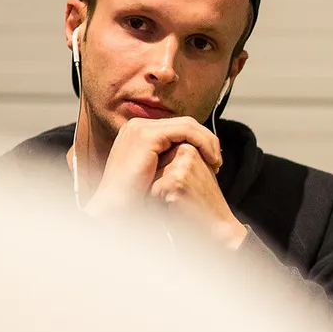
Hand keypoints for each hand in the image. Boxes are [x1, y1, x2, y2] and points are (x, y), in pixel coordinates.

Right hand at [85, 117, 245, 249]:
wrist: (115, 208)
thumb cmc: (134, 198)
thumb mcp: (154, 174)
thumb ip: (167, 161)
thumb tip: (189, 159)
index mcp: (138, 133)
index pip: (177, 128)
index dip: (198, 141)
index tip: (211, 160)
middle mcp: (137, 126)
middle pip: (184, 123)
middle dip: (206, 141)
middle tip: (217, 161)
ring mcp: (141, 128)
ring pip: (188, 125)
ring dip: (208, 142)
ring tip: (217, 162)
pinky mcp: (147, 136)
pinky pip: (186, 131)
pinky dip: (203, 143)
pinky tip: (211, 159)